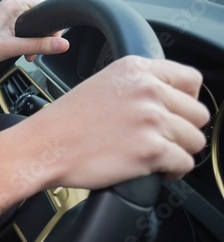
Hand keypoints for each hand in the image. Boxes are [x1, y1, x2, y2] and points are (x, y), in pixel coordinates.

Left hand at [0, 0, 69, 72]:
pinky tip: (20, 53)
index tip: (53, 41)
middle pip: (38, 20)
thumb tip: (62, 44)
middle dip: (42, 37)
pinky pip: (21, 33)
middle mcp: (9, 8)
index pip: (45, 8)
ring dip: (32, 43)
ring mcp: (4, 18)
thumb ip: (39, 45)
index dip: (52, 26)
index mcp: (12, 5)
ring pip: (30, 28)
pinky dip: (24, 44)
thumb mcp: (12, 47)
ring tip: (27, 55)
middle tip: (36, 52)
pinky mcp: (1, 28)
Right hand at [12, 56, 208, 190]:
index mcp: (135, 69)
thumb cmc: (65, 121)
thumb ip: (138, 85)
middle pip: (198, 113)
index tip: (177, 113)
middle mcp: (147, 90)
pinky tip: (154, 169)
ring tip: (156, 155)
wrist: (43, 146)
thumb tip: (170, 99)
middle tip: (161, 139)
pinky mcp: (151, 150)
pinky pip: (185, 163)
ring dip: (179, 151)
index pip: (191, 79)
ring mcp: (151, 119)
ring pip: (195, 140)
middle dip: (183, 130)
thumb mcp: (102, 84)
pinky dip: (173, 171)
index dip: (187, 100)